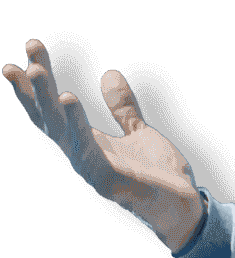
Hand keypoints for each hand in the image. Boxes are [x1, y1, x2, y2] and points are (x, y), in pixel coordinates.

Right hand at [4, 39, 204, 253]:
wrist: (184, 207)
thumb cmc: (159, 175)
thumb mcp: (140, 132)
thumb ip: (123, 108)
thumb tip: (108, 74)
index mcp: (88, 144)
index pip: (55, 110)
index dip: (39, 84)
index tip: (30, 49)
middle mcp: (83, 155)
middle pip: (50, 117)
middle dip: (35, 86)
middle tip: (28, 50)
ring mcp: (92, 168)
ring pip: (60, 131)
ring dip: (46, 100)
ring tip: (37, 70)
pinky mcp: (108, 179)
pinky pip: (86, 148)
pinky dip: (75, 124)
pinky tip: (68, 98)